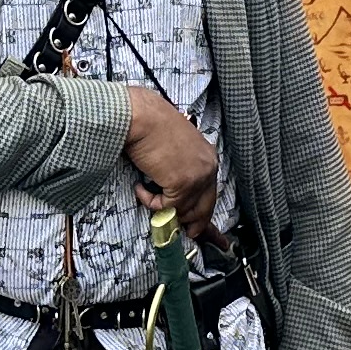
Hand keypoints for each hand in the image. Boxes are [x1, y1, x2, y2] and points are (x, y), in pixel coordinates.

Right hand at [125, 88, 217, 216]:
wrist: (142, 117)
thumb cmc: (151, 125)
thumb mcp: (175, 147)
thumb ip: (181, 167)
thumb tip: (173, 191)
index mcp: (208, 157)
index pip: (210, 192)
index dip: (204, 212)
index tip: (200, 228)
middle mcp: (208, 167)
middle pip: (204, 207)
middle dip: (193, 223)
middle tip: (185, 232)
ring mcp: (197, 177)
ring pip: (182, 209)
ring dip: (161, 205)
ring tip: (145, 191)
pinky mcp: (183, 184)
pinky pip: (165, 206)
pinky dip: (149, 201)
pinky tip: (140, 186)